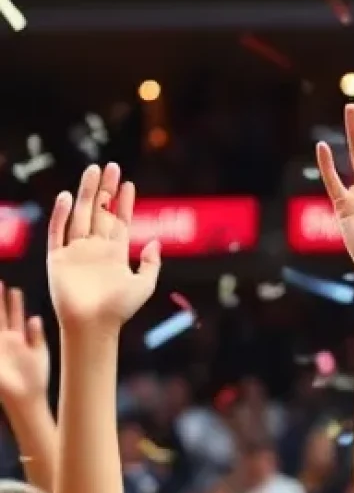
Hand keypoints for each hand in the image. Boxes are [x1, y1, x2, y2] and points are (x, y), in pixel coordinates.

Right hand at [0, 286, 48, 406]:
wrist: (26, 398)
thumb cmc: (35, 378)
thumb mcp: (40, 354)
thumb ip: (37, 336)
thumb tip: (35, 318)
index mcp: (18, 338)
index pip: (13, 316)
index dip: (13, 303)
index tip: (14, 289)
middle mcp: (7, 340)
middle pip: (2, 315)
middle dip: (1, 300)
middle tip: (1, 283)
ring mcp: (1, 347)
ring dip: (1, 310)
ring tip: (3, 291)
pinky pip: (0, 338)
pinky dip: (14, 334)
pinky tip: (28, 322)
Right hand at [46, 165, 161, 331]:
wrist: (95, 325)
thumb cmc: (120, 309)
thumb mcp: (144, 285)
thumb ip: (151, 264)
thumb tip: (155, 241)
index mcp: (115, 253)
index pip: (119, 220)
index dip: (123, 202)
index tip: (127, 182)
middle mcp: (95, 248)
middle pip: (100, 212)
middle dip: (105, 190)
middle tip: (110, 166)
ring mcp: (76, 250)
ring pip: (80, 215)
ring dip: (85, 193)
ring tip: (92, 171)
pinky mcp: (58, 257)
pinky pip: (58, 231)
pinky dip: (62, 214)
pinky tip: (67, 197)